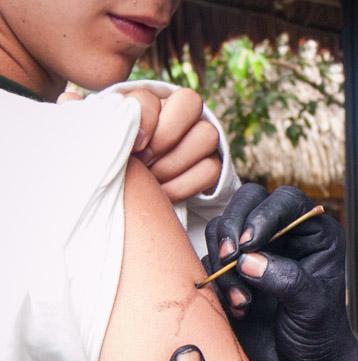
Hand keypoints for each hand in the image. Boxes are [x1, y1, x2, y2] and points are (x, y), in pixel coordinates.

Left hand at [58, 87, 220, 202]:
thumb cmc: (113, 157)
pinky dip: (186, 184)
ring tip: (153, 179)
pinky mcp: (211, 162)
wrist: (133, 188)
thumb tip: (69, 101)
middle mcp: (178, 110)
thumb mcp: (99, 137)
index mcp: (147, 100)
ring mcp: (199, 136)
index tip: (133, 145)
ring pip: (206, 135)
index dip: (145, 118)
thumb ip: (90, 120)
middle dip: (166, 137)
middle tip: (144, 161)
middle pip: (191, 103)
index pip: (157, 94)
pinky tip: (164, 193)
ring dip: (176, 162)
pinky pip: (211, 168)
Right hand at [202, 184, 357, 360]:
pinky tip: (239, 310)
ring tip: (243, 301)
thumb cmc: (319, 336)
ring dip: (223, 261)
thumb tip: (248, 261)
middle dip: (232, 227)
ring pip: (220, 229)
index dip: (264, 214)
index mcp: (313, 233)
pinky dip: (215, 283)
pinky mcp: (229, 273)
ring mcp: (253, 252)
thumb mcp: (313, 308)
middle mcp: (282, 235)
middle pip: (246, 201)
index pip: (285, 201)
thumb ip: (287, 280)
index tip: (250, 241)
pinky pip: (208, 262)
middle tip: (231, 258)